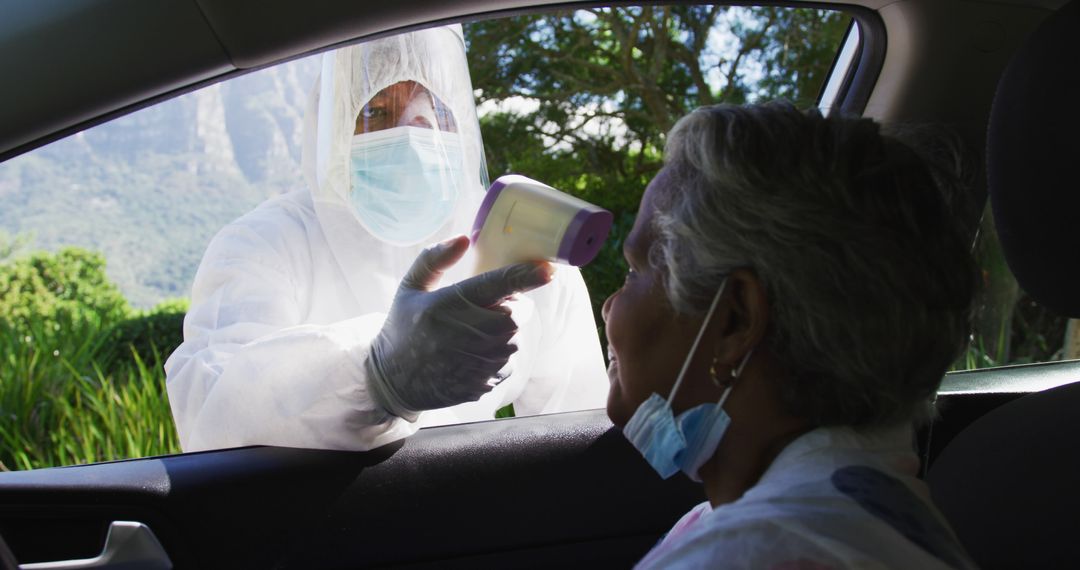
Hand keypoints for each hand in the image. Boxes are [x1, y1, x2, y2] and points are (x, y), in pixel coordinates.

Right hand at [365, 235, 552, 418]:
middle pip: (516, 314)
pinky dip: (497, 353)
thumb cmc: (404, 328)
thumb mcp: (410, 288)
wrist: (394, 382)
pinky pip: (508, 361)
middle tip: (487, 307)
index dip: (525, 276)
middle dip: (511, 305)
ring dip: (504, 330)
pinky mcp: (486, 383)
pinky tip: (470, 355)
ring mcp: (478, 363)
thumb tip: (465, 238)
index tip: (549, 269)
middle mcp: (467, 334)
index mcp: (447, 305)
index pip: (496, 285)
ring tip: (471, 333)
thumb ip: (435, 259)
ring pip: (514, 337)